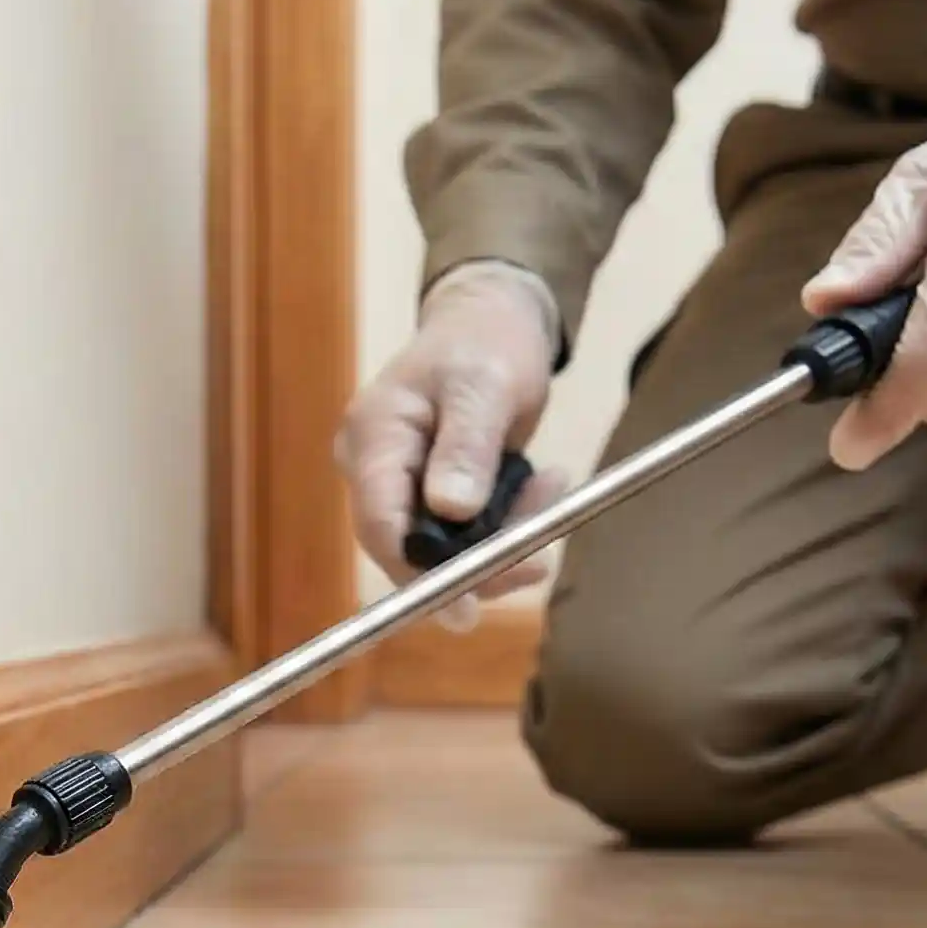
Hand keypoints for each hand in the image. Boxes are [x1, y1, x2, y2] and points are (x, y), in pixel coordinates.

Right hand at [335, 261, 567, 622]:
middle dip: (478, 561)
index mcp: (373, 435)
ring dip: (504, 539)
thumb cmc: (487, 341)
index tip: (464, 607)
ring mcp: (401, 483)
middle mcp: (375, 466)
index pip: (379, 522)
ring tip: (553, 488)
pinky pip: (464, 534)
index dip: (415, 572)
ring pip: (443, 549)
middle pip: (410, 549)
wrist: (495, 320)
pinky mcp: (430, 495)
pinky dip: (508, 525)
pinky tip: (543, 486)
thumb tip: (451, 510)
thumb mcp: (485, 384)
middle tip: (539, 559)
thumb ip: (467, 445)